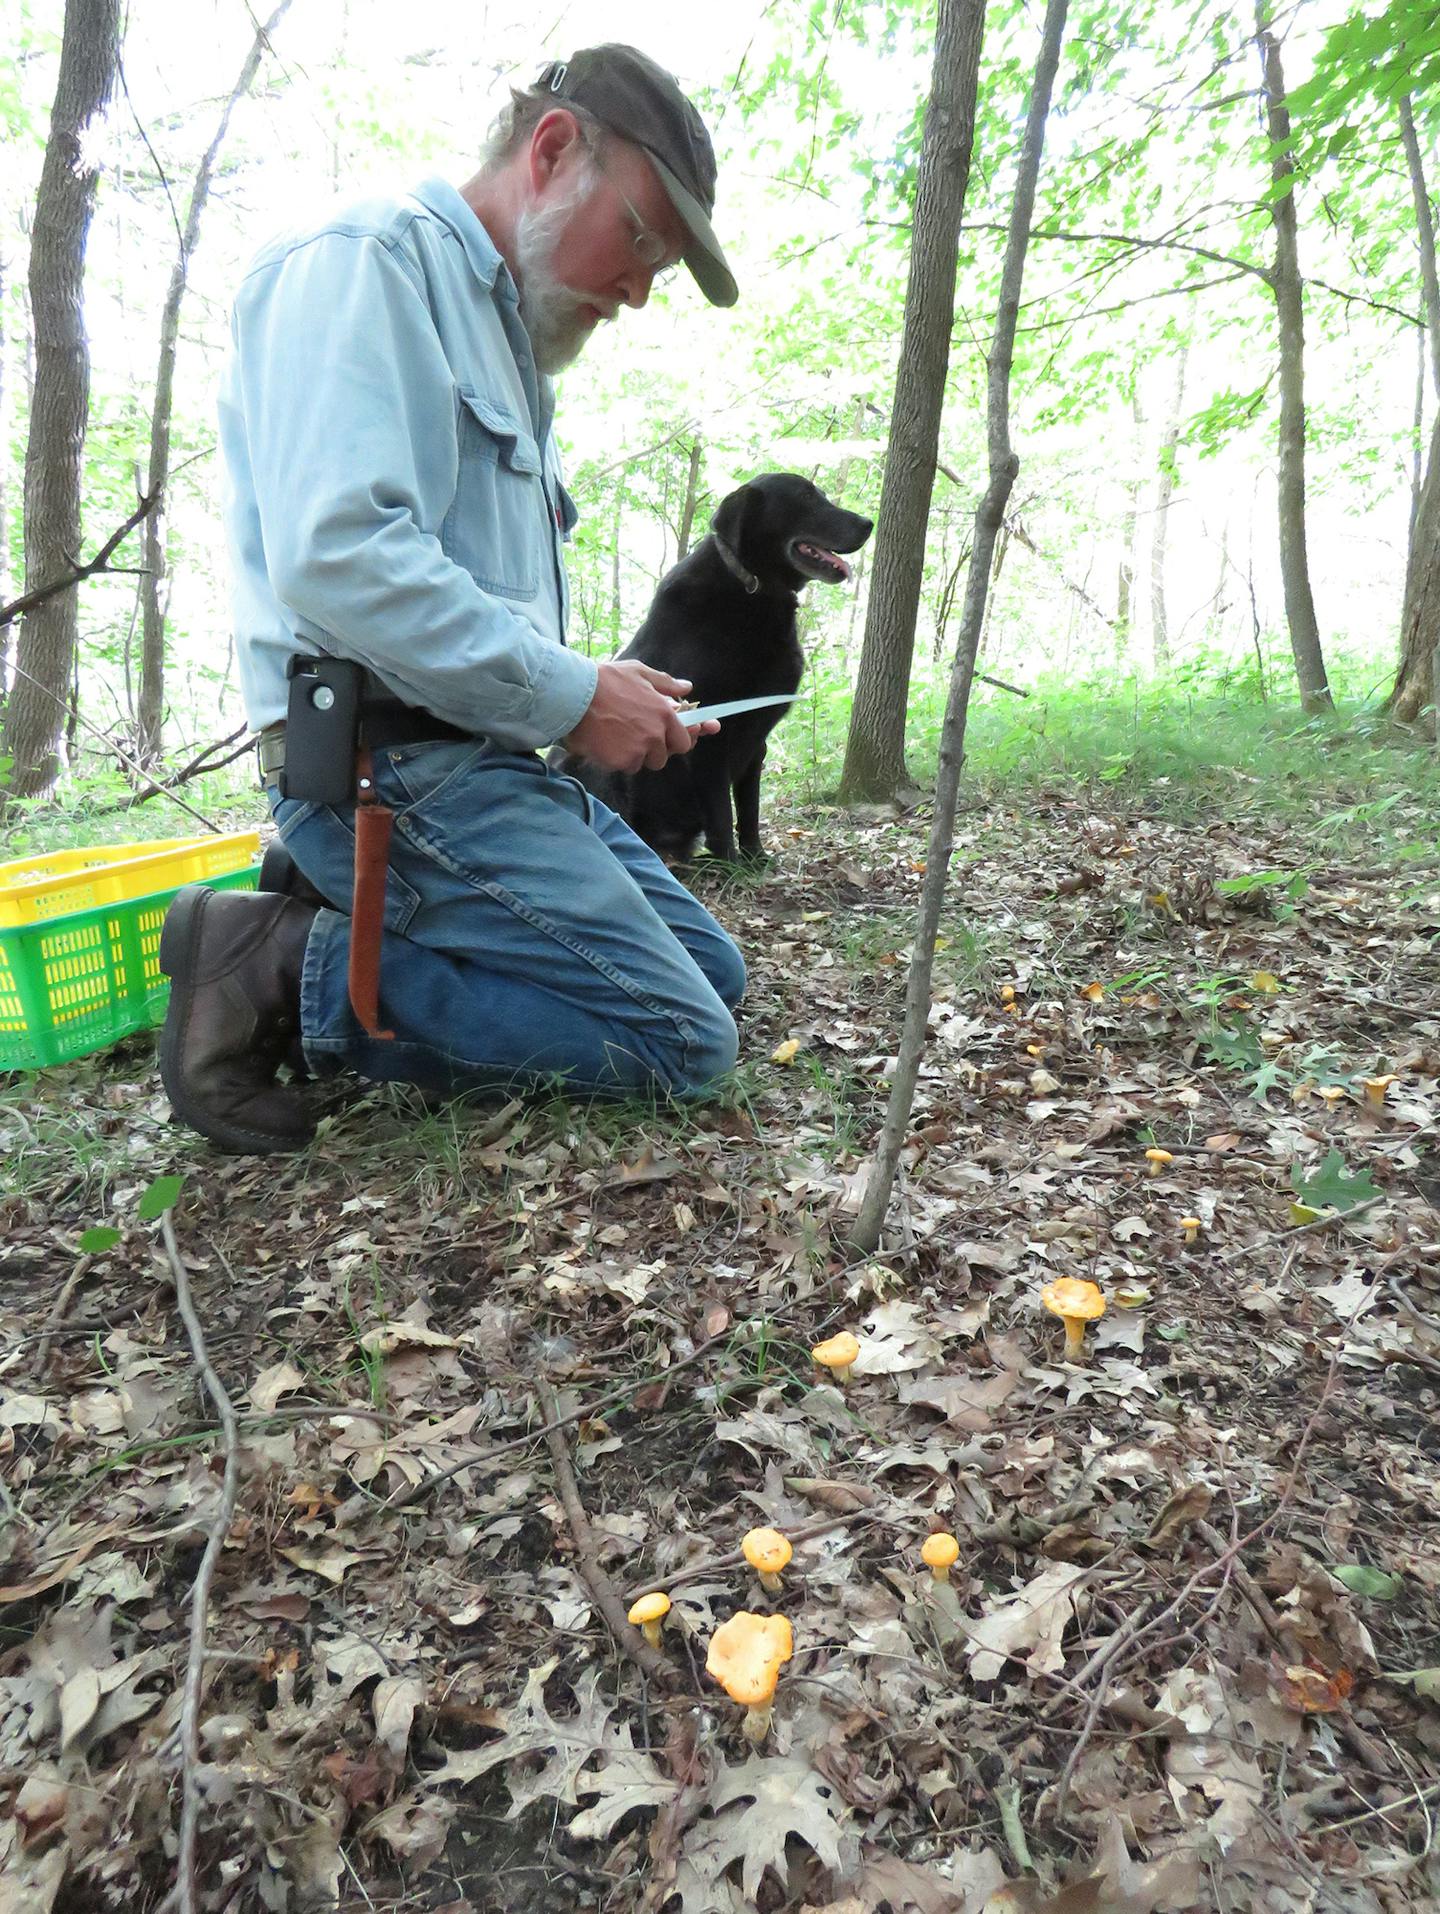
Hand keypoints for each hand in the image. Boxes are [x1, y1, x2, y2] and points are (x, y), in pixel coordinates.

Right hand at [564, 659, 719, 772]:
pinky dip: (615, 759)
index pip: (683, 742)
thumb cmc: (606, 680)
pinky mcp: (619, 761)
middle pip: (662, 757)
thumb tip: (687, 688)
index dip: (674, 741)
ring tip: (616, 736)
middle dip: (651, 751)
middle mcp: (655, 735)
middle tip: (633, 735)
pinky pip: (623, 766)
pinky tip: (605, 742)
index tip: (663, 738)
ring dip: (632, 755)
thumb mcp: (639, 672)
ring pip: (641, 763)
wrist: (575, 694)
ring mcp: (638, 750)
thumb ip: (666, 683)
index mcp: (664, 715)